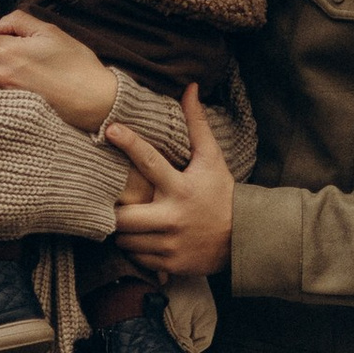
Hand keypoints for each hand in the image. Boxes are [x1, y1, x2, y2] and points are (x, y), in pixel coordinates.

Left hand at [0, 11, 120, 130]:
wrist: (92, 100)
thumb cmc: (76, 65)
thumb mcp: (50, 32)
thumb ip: (19, 20)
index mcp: (9, 51)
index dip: (11, 35)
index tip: (28, 42)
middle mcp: (0, 74)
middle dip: (1, 51)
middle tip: (26, 55)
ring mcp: (3, 93)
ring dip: (0, 68)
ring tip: (26, 71)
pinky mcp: (9, 107)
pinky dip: (4, 84)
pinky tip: (25, 85)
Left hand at [107, 86, 233, 279]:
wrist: (243, 238)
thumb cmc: (222, 193)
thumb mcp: (212, 158)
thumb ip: (197, 124)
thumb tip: (190, 87)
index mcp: (182, 187)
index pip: (150, 161)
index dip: (128, 142)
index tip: (110, 129)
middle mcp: (174, 217)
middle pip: (123, 217)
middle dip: (114, 211)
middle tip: (115, 204)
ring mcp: (170, 245)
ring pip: (126, 240)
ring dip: (123, 231)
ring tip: (130, 221)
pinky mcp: (169, 264)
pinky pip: (137, 258)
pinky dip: (135, 250)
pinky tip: (144, 239)